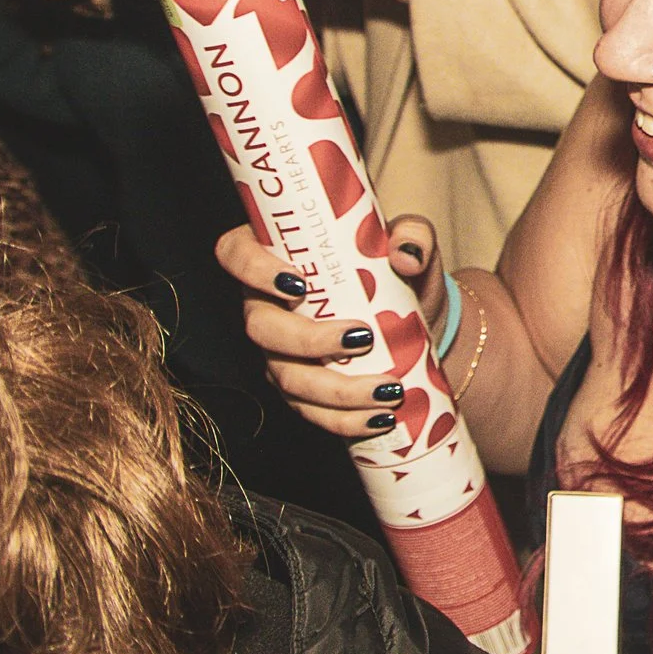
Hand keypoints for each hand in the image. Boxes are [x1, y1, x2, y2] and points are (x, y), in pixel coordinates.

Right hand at [215, 215, 441, 438]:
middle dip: (308, 340)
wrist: (417, 318)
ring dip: (335, 390)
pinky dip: (344, 418)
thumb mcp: (410, 242)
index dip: (253, 269)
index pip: (236, 253)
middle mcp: (266, 304)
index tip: (297, 283)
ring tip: (387, 389)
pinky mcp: (299, 387)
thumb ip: (413, 235)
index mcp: (277, 255)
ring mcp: (278, 350)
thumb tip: (406, 255)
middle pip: (260, 327)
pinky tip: (378, 417)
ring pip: (285, 377)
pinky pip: (309, 410)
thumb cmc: (396, 269)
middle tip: (363, 338)